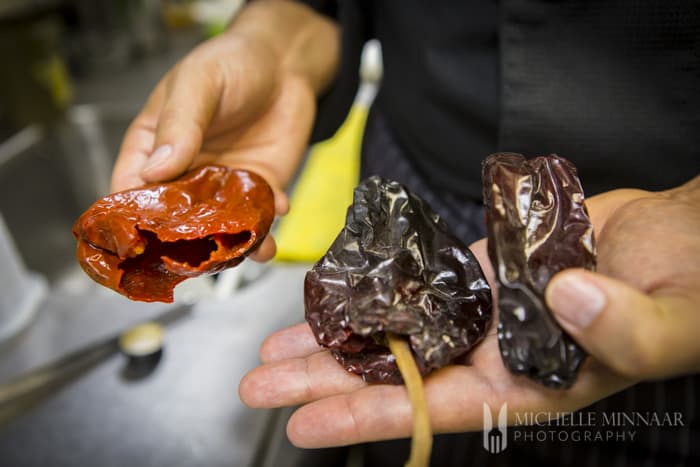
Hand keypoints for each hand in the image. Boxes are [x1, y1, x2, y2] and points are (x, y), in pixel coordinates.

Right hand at [111, 1, 337, 260]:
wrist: (285, 64)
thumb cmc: (231, 63)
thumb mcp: (197, 83)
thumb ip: (179, 125)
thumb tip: (154, 170)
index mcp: (154, 148)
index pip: (132, 191)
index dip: (134, 218)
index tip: (144, 239)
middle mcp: (185, 175)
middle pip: (175, 221)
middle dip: (186, 241)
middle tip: (201, 252)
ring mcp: (223, 187)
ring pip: (219, 228)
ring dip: (231, 242)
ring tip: (248, 245)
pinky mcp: (259, 189)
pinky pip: (259, 218)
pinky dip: (268, 225)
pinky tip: (278, 208)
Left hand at [239, 181, 699, 446]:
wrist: (684, 240)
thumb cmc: (690, 288)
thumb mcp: (672, 319)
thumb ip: (622, 324)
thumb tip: (562, 297)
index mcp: (528, 384)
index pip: (433, 409)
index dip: (367, 415)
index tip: (303, 423)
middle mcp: (494, 353)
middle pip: (396, 371)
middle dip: (326, 377)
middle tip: (261, 384)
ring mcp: (484, 310)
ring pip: (398, 326)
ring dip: (342, 332)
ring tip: (281, 344)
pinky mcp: (485, 269)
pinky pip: (422, 280)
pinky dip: (383, 284)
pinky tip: (342, 290)